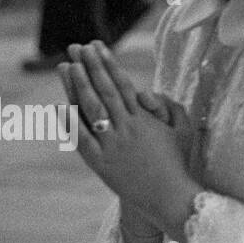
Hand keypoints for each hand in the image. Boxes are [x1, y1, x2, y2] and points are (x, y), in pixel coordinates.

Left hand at [60, 42, 202, 239]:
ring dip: (76, 87)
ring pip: (91, 110)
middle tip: (77, 47)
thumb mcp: (183, 130)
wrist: (169, 196)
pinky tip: (59, 107)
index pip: (122, 84)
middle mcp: (126, 128)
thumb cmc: (178, 162)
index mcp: (145, 118)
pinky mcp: (101, 163)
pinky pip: (81, 140)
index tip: (98, 46)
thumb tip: (148, 93)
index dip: (109, 64)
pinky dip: (70, 123)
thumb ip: (169, 108)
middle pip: (104, 90)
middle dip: (90, 66)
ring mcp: (112, 145)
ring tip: (66, 67)